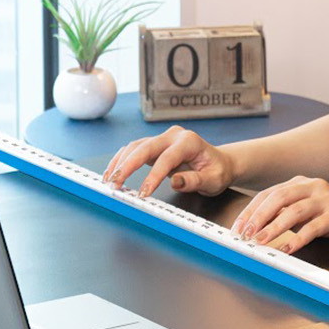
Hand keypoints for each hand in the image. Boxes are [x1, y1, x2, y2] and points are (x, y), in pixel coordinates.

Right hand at [103, 127, 236, 196]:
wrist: (218, 163)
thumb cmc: (217, 170)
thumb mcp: (213, 180)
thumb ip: (195, 181)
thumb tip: (175, 182)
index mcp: (190, 141)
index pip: (168, 158)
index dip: (154, 176)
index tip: (143, 193)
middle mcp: (174, 136)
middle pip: (145, 147)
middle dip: (128, 166)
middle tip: (115, 184)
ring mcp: (163, 139)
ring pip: (136, 147)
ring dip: (120, 163)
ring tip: (109, 181)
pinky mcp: (154, 146)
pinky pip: (134, 150)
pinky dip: (122, 160)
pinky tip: (112, 172)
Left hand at [231, 176, 328, 252]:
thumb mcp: (306, 212)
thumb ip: (285, 215)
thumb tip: (256, 229)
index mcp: (300, 184)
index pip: (268, 194)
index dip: (250, 211)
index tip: (237, 228)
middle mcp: (312, 187)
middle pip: (278, 198)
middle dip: (258, 217)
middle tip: (245, 234)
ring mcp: (325, 199)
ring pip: (293, 211)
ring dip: (273, 228)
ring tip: (260, 242)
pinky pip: (313, 227)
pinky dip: (297, 239)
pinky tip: (287, 249)